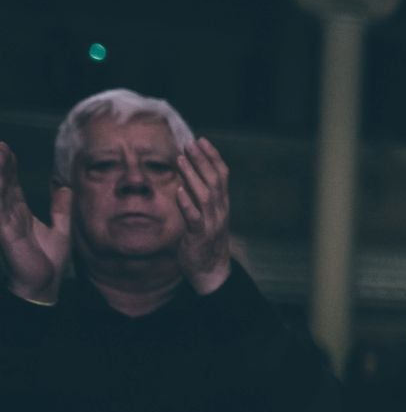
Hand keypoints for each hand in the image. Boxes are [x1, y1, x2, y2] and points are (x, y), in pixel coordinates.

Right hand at [0, 143, 71, 302]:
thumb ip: (61, 208)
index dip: (8, 165)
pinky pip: (0, 211)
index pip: (11, 183)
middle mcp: (9, 214)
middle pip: (1, 183)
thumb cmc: (48, 262)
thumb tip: (65, 187)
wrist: (44, 286)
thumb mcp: (60, 229)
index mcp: (19, 212)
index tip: (6, 147)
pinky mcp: (5, 233)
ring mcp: (5, 222)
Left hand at [174, 137, 232, 294]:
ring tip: (180, 160)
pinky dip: (187, 203)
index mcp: (222, 204)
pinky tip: (178, 191)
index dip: (212, 156)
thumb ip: (199, 196)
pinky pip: (194, 218)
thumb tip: (187, 173)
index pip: (222, 175)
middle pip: (215, 180)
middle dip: (202, 161)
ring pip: (205, 195)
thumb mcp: (205, 215)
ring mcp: (211, 224)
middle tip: (189, 143)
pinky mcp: (199, 237)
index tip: (201, 140)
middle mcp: (220, 211)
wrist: (210, 271)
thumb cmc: (204, 241)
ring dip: (193, 176)